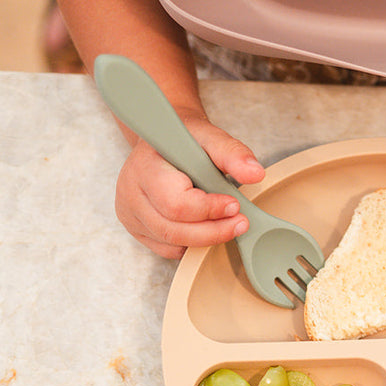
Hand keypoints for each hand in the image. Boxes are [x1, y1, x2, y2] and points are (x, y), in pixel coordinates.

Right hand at [114, 111, 265, 258]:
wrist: (164, 140)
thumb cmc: (184, 139)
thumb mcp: (210, 137)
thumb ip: (232, 153)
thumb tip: (255, 173)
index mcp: (144, 167)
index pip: (176, 203)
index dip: (209, 210)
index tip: (234, 206)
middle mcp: (130, 193)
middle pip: (173, 229)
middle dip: (212, 231)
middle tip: (240, 223)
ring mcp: (130, 213)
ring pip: (170, 242)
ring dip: (205, 239)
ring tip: (228, 226)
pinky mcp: (136, 227)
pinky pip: (167, 249)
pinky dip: (191, 244)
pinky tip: (205, 228)